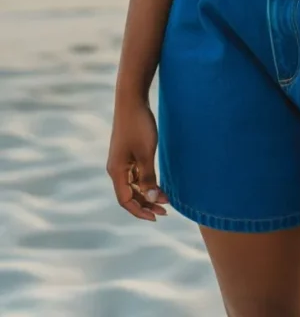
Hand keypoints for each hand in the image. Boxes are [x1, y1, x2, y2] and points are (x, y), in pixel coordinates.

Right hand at [107, 99, 168, 220]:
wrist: (132, 100)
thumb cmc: (138, 125)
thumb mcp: (146, 153)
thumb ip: (148, 177)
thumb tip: (151, 200)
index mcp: (116, 171)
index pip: (126, 200)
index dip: (140, 211)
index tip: (157, 216)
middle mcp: (116, 169)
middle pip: (129, 195)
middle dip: (146, 204)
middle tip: (166, 210)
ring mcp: (121, 161)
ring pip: (133, 185)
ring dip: (147, 193)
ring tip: (165, 199)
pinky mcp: (127, 153)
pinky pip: (135, 174)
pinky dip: (146, 181)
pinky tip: (157, 184)